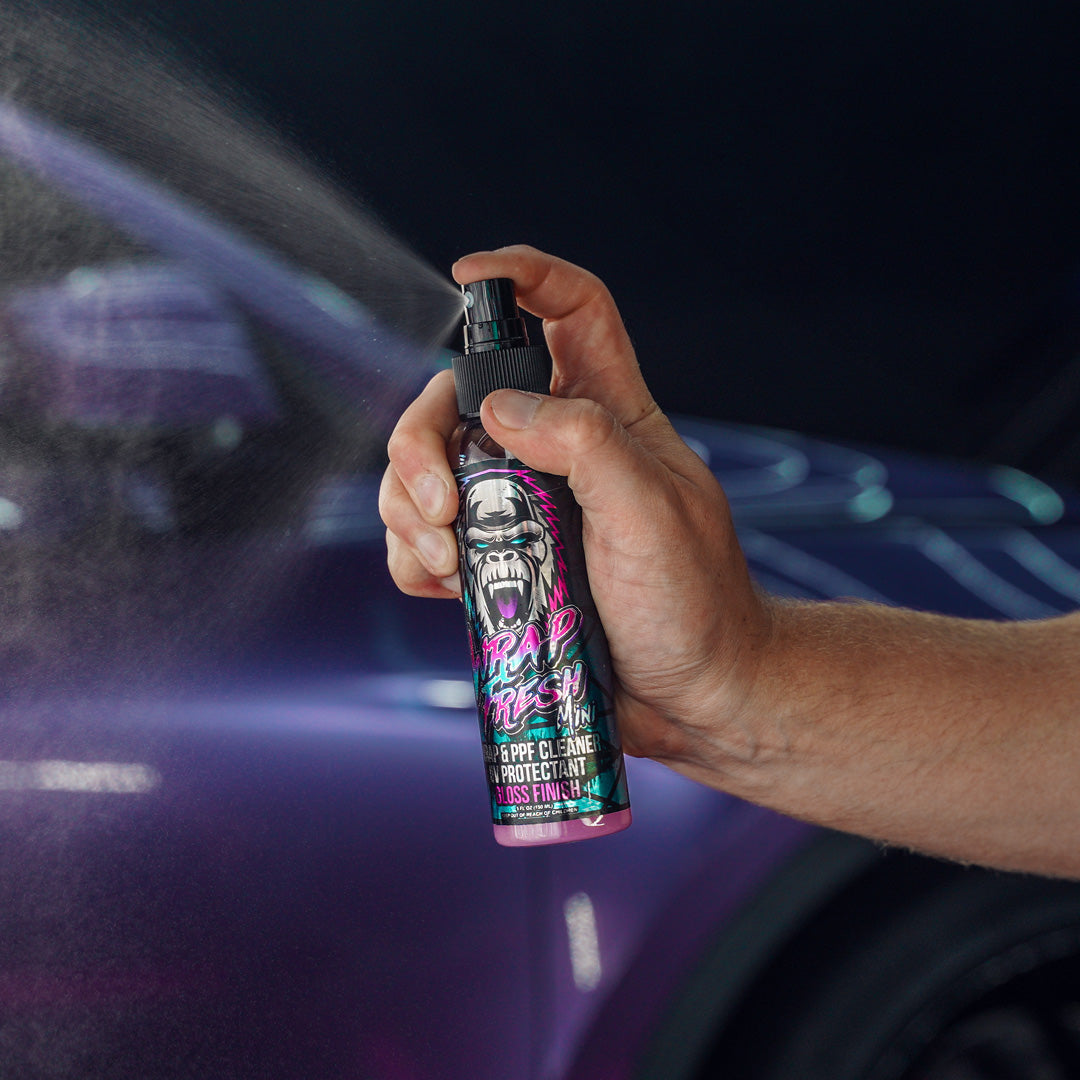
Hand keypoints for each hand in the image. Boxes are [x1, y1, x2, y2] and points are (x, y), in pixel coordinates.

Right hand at [379, 245, 774, 771]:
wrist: (695, 697)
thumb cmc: (694, 602)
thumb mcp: (652, 511)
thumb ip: (584, 443)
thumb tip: (498, 412)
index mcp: (610, 414)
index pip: (573, 311)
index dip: (525, 275)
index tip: (468, 274)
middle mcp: (558, 450)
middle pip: (459, 396)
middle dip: (422, 440)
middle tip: (440, 507)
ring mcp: (520, 507)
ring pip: (428, 470)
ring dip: (409, 507)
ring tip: (447, 562)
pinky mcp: (498, 562)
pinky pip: (426, 539)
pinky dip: (414, 556)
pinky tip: (445, 585)